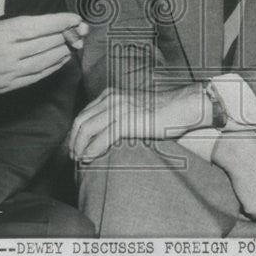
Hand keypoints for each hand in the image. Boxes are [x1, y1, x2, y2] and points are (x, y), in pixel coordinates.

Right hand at [0, 0, 86, 104]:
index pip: (37, 27)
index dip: (59, 22)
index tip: (75, 18)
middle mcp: (5, 57)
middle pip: (45, 45)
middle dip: (67, 36)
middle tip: (83, 29)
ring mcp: (6, 75)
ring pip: (43, 63)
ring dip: (62, 52)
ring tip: (74, 43)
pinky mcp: (4, 87)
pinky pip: (34, 79)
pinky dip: (50, 69)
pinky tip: (59, 61)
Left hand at [70, 84, 209, 162]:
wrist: (181, 107)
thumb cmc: (162, 112)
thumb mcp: (134, 109)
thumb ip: (119, 116)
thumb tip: (106, 133)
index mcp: (111, 95)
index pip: (84, 113)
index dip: (76, 132)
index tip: (75, 147)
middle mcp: (111, 99)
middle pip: (81, 121)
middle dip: (73, 141)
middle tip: (74, 156)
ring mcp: (118, 109)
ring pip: (86, 129)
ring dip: (79, 147)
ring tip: (80, 160)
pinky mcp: (126, 121)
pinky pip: (100, 138)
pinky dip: (92, 150)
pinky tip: (89, 158)